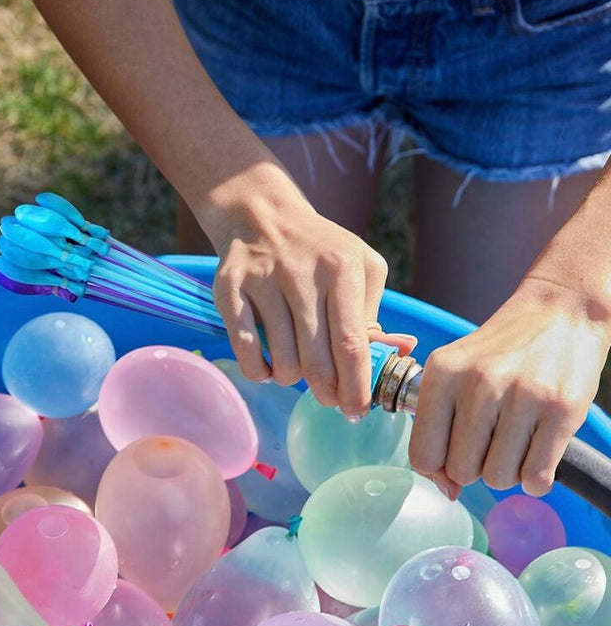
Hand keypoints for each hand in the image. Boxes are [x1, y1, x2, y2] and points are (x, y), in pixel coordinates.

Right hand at [203, 173, 415, 415]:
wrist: (262, 216)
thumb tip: (396, 355)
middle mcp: (300, 273)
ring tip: (296, 370)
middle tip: (329, 399)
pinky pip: (247, 352)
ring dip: (291, 379)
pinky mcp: (229, 290)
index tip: (358, 410)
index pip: (351, 343)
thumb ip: (373, 313)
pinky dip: (259, 371)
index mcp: (341, 268)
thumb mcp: (359, 268)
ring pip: (282, 360)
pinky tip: (268, 367)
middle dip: (327, 392)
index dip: (356, 385)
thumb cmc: (320, 251)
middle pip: (317, 359)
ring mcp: (262, 281)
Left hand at [408, 277, 610, 498]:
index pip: (423, 454)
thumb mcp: (453, 370)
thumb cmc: (500, 351)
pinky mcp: (562, 410)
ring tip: (513, 443)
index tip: (452, 457)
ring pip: (498, 478)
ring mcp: (523, 396)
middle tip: (489, 443)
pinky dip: (535, 479)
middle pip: (461, 471)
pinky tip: (536, 455)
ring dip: (505, 472)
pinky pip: (535, 478)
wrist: (561, 311)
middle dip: (473, 468)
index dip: (436, 468)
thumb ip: (438, 426)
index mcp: (443, 373)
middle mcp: (479, 383)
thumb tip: (447, 492)